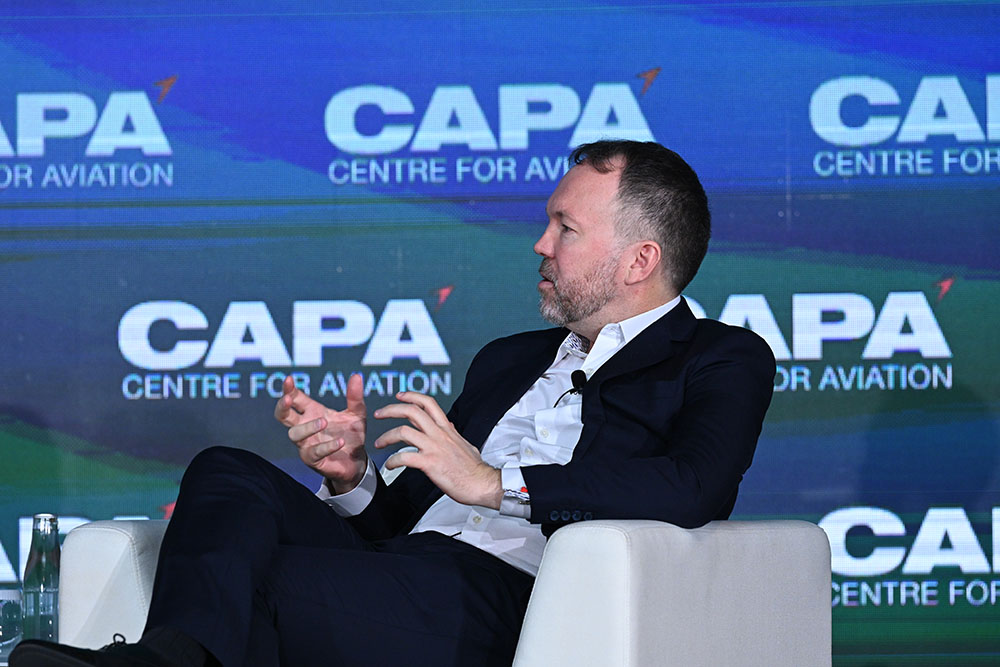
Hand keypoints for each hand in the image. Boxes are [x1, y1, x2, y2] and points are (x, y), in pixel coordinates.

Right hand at [274, 374, 367, 492]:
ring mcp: (306, 443)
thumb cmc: (352, 434)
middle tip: (288, 399)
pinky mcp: (312, 459)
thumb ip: (355, 397)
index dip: (289, 389)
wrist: (357, 460)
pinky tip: (340, 442)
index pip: (294, 398)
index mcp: (312, 411)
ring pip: (294, 434)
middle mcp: (305, 426)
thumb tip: (356, 375)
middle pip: (283, 415)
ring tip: (324, 421)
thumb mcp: (357, 414)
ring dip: (307, 427)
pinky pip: (313, 452)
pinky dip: (326, 446)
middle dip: (282, 406)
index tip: (289, 379)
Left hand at [373, 392, 501, 508]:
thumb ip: (453, 434)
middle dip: (391, 409)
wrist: (481, 483)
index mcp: (447, 429)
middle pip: (411, 411)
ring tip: (379, 443)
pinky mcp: (429, 463)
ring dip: (387, 436)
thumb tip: (449, 426)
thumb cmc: (474, 468)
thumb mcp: (465, 444)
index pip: (428, 403)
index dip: (412, 396)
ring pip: (403, 432)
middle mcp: (439, 434)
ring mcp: (434, 447)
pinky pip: (404, 457)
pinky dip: (392, 460)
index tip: (400, 396)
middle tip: (380, 414)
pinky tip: (390, 465)